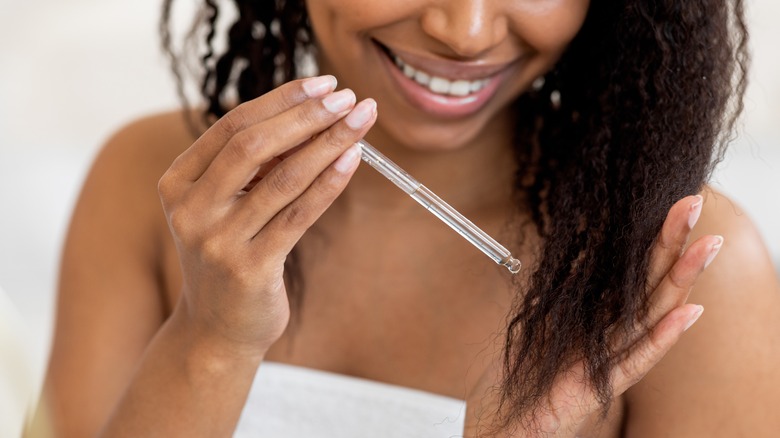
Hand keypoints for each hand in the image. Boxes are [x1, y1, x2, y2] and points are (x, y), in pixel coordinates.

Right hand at [157, 76, 376, 354]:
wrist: (216, 329)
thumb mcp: (224, 206)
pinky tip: (353, 159)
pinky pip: (299, 215)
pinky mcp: (250, 268)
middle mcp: (191, 209)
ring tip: (362, 120)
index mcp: (179, 182)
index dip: (282, 100)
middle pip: (254, 145)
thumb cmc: (228, 256)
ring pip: (283, 178)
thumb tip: (310, 114)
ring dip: (328, 142)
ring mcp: (217, 241)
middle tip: (348, 97)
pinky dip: (330, 182)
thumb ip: (251, 165)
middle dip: (307, 116)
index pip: (233, 125)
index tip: (324, 84)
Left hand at [468, 195, 721, 436]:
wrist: (506, 414)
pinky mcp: (601, 384)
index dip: (655, 237)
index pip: (637, 270)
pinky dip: (661, 338)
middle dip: (673, 244)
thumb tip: (586, 238)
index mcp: (604, 315)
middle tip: (694, 204)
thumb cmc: (527, 366)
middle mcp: (615, 334)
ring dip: (679, 280)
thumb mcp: (547, 312)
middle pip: (651, 284)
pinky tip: (687, 314)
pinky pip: (635, 360)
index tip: (676, 202)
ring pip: (651, 315)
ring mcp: (613, 359)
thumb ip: (572, 284)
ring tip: (705, 247)